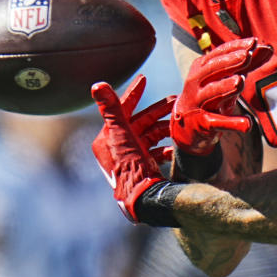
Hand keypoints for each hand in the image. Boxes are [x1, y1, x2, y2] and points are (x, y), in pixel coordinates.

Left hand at [91, 75, 174, 221]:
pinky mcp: (144, 166)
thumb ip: (111, 109)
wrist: (143, 198)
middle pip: (140, 121)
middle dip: (158, 110)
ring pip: (150, 134)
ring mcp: (131, 157)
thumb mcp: (120, 133)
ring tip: (179, 120)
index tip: (144, 78)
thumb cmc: (129, 165)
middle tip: (175, 99)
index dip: (133, 93)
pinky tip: (175, 143)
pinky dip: (166, 145)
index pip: (121, 110)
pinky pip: (156, 150)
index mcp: (107, 139)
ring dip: (165, 127)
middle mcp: (118, 148)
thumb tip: (97, 85)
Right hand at [171, 38, 270, 154]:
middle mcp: (196, 82)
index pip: (219, 54)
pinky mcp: (201, 123)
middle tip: (247, 56)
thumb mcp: (227, 78)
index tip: (253, 42)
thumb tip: (268, 48)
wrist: (186, 125)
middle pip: (213, 69)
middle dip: (230, 62)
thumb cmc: (210, 95)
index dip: (235, 47)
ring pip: (211, 93)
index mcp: (202, 67)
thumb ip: (246, 64)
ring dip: (225, 87)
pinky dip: (231, 123)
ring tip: (240, 81)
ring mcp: (197, 102)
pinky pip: (216, 122)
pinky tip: (247, 123)